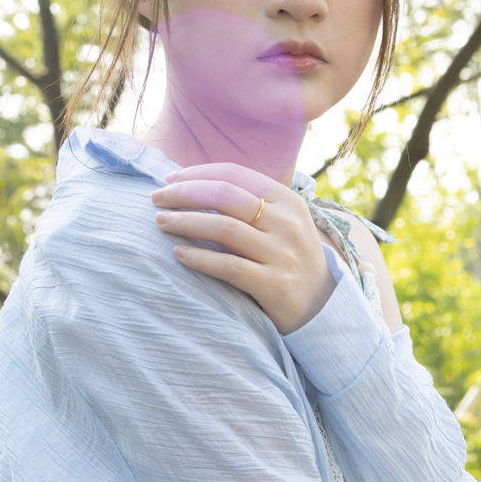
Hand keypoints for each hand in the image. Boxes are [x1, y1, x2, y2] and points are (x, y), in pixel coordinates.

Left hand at [151, 163, 335, 335]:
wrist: (324, 308)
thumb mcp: (283, 223)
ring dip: (185, 222)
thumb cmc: (290, 260)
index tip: (169, 179)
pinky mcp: (275, 285)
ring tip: (161, 222)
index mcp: (287, 200)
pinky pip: (229, 267)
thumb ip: (251, 204)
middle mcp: (287, 223)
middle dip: (184, 193)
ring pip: (224, 228)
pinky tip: (179, 254)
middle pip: (225, 195)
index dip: (197, 173)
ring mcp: (282, 254)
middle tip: (156, 199)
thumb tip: (195, 185)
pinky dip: (200, 258)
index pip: (235, 174)